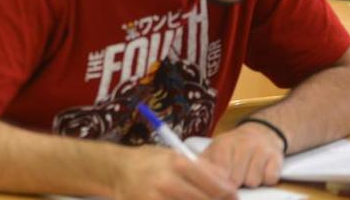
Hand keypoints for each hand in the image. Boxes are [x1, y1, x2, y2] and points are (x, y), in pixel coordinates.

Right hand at [113, 146, 236, 199]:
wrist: (116, 171)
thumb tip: (227, 181)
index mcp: (176, 163)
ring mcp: (157, 198)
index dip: (228, 194)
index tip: (234, 196)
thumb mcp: (173, 155)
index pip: (213, 184)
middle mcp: (167, 182)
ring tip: (201, 199)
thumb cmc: (148, 161)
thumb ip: (200, 167)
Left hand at [201, 122, 284, 187]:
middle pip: (235, 180)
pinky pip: (270, 179)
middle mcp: (242, 144)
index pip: (219, 172)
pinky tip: (261, 170)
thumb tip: (194, 178)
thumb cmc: (233, 147)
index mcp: (223, 144)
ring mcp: (260, 149)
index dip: (219, 183)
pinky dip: (266, 179)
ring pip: (253, 181)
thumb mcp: (216, 150)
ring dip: (250, 182)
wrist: (261, 132)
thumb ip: (205, 164)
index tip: (218, 186)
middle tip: (235, 176)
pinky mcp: (276, 157)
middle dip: (235, 183)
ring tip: (248, 172)